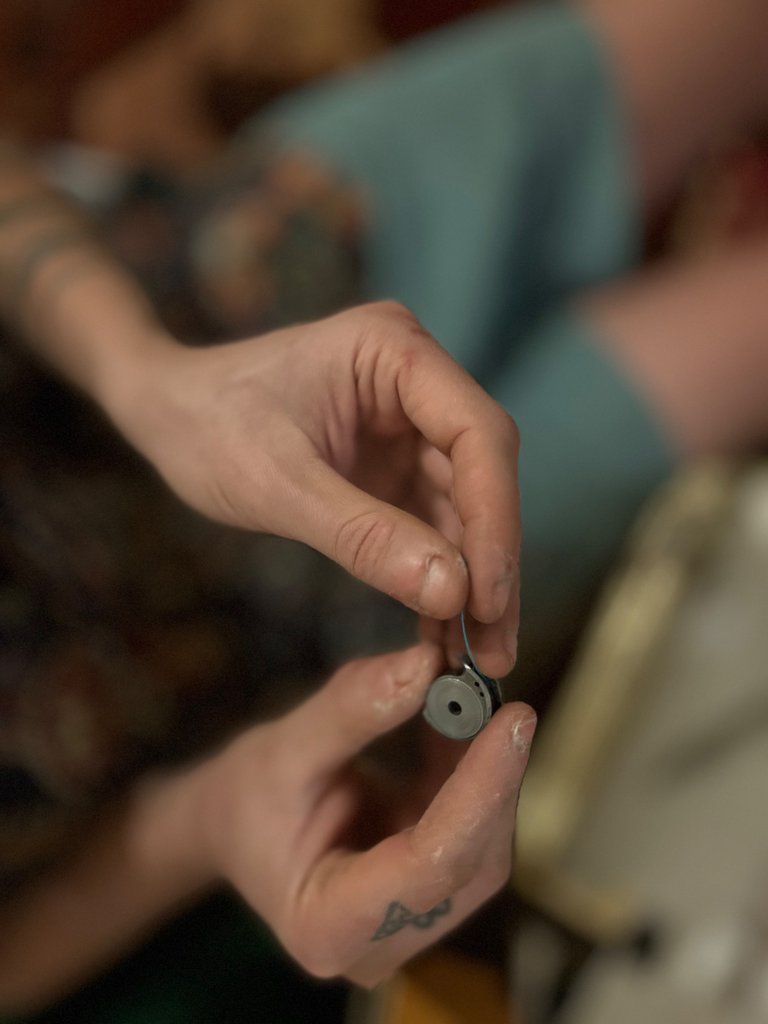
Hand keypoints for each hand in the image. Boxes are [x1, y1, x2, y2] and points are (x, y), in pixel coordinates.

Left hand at [109, 302, 519, 676]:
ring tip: (478, 659)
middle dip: (490, 564)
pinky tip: (444, 636)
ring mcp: (409, 426)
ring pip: (466, 510)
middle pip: (482, 477)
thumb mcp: (278, 485)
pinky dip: (439, 580)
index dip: (495, 519)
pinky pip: (433, 526)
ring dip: (472, 584)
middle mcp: (416, 383)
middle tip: (497, 648)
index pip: (478, 434)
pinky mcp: (396, 467)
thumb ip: (364, 536)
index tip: (491, 600)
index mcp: (394, 351)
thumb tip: (453, 593)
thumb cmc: (207, 425)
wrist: (167, 415)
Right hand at [197, 643, 535, 986]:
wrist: (234, 824)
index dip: (479, 792)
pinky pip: (472, 830)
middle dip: (493, 780)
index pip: (431, 866)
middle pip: (470, 864)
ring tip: (478, 702)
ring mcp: (411, 921)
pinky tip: (466, 723)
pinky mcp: (430, 890)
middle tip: (506, 702)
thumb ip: (352, 711)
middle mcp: (382, 944)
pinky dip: (474, 772)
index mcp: (330, 929)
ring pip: (482, 848)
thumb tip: (426, 664)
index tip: (512, 721)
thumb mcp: (283, 749)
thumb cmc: (244, 799)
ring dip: (488, 772)